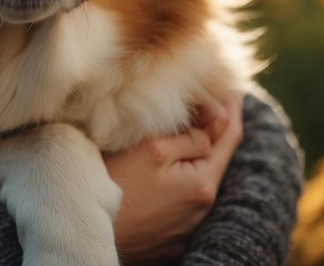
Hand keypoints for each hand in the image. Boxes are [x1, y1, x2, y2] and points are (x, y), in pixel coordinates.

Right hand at [103, 93, 243, 264]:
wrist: (91, 227)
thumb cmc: (118, 184)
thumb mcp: (154, 148)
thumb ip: (190, 137)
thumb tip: (209, 131)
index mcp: (203, 183)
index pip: (230, 138)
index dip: (232, 110)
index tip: (231, 90)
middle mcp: (202, 208)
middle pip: (216, 158)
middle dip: (216, 130)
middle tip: (216, 101)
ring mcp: (188, 223)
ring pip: (199, 177)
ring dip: (198, 153)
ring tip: (193, 127)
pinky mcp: (172, 232)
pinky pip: (185, 196)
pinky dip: (184, 175)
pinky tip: (171, 163)